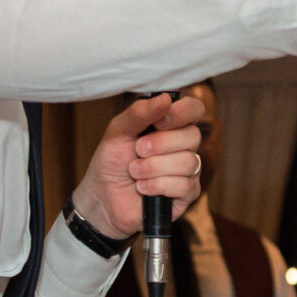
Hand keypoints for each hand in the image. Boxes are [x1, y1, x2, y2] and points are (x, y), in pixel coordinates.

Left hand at [71, 93, 207, 240]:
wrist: (102, 198)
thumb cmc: (111, 162)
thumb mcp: (118, 131)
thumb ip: (139, 113)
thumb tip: (165, 98)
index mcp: (170, 125)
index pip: (194, 110)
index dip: (181, 113)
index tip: (159, 122)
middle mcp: (184, 146)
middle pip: (193, 136)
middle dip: (160, 144)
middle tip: (137, 151)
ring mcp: (188, 170)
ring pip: (188, 162)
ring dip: (153, 168)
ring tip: (134, 172)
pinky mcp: (187, 194)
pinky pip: (184, 185)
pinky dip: (157, 185)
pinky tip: (143, 188)